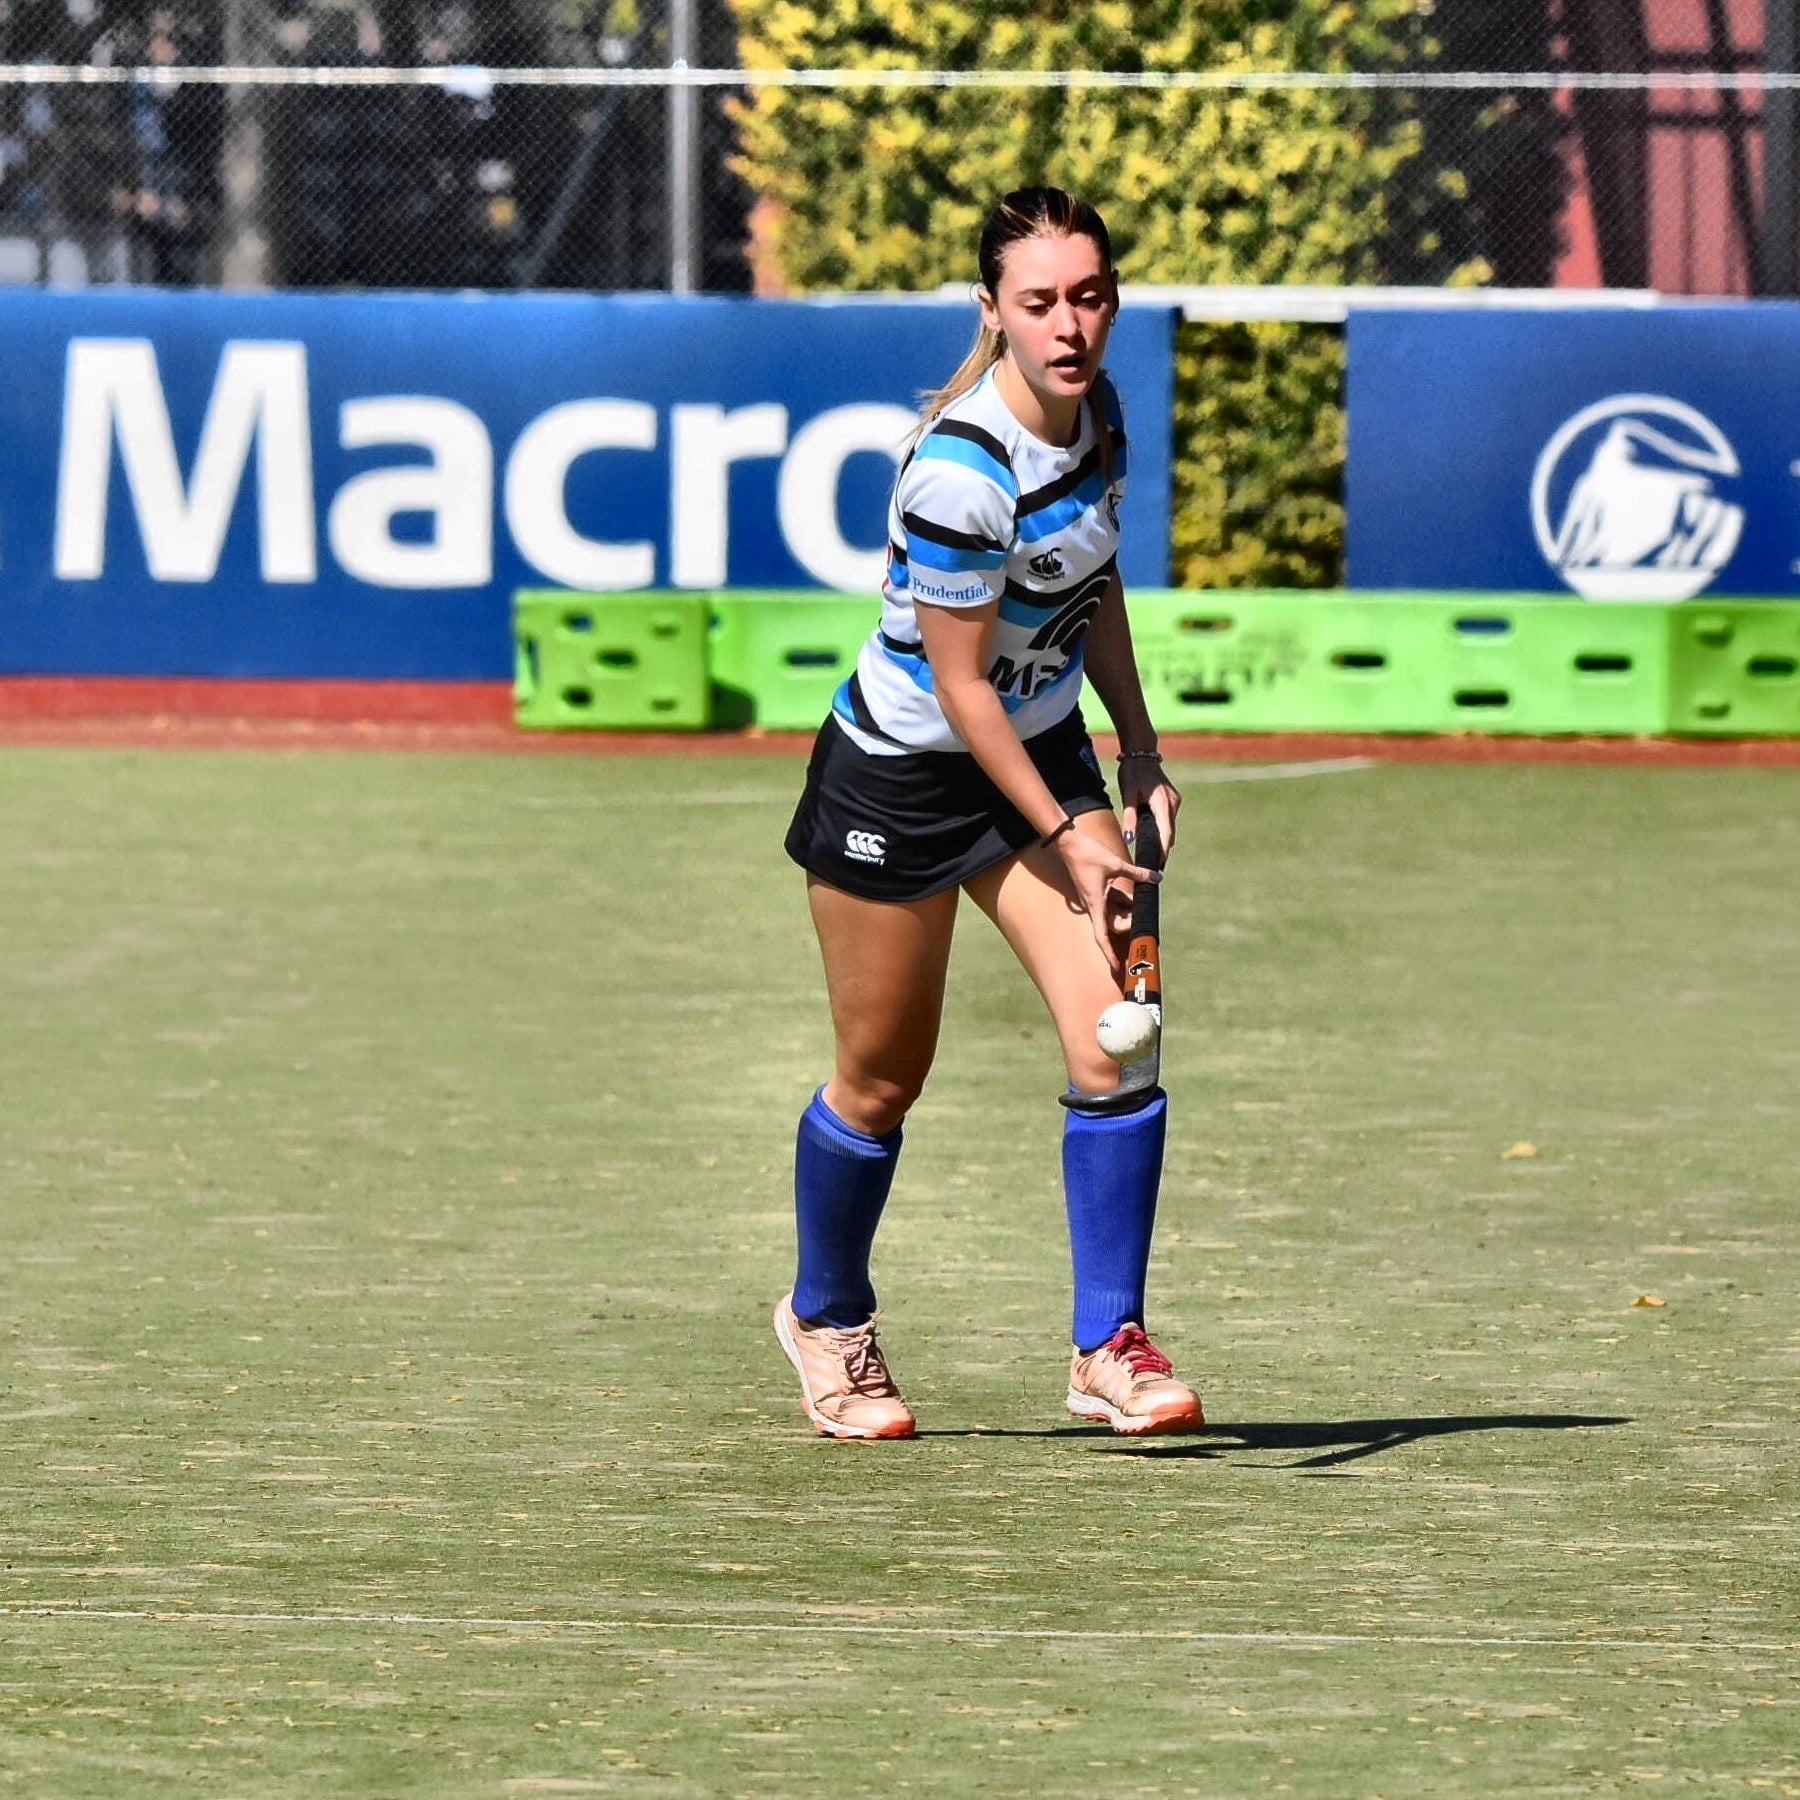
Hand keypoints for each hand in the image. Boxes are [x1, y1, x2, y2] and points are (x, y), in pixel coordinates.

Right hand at [1050, 822, 1160, 969]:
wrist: (1070, 844)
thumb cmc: (1087, 855)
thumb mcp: (1116, 864)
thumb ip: (1138, 873)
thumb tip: (1156, 878)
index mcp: (1096, 904)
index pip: (1101, 936)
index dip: (1108, 953)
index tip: (1117, 967)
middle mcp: (1094, 906)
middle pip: (1113, 925)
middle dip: (1128, 924)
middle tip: (1141, 914)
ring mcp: (1095, 899)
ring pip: (1114, 913)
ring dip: (1127, 911)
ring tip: (1141, 902)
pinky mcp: (1096, 891)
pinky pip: (1112, 901)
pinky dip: (1123, 900)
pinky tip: (1134, 894)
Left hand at [1118, 758, 1180, 861]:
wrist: (1141, 753)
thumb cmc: (1132, 772)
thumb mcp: (1128, 795)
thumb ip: (1129, 818)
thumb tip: (1128, 839)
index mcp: (1163, 804)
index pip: (1165, 834)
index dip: (1163, 851)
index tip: (1158, 866)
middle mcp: (1173, 804)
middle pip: (1169, 833)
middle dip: (1162, 849)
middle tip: (1154, 867)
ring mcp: (1175, 801)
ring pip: (1169, 826)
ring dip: (1162, 839)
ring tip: (1153, 857)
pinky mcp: (1172, 800)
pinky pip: (1168, 819)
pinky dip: (1162, 829)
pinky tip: (1154, 838)